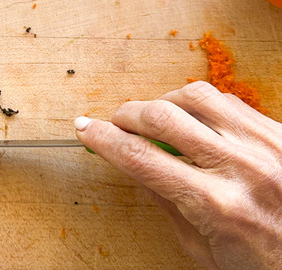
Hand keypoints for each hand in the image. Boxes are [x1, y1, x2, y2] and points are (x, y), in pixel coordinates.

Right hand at [75, 81, 281, 268]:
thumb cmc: (264, 265)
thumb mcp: (201, 249)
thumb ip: (165, 202)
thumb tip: (132, 164)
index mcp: (215, 205)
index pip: (139, 157)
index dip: (103, 139)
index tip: (86, 129)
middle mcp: (241, 168)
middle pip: (163, 116)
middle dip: (128, 114)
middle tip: (117, 122)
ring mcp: (266, 145)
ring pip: (197, 95)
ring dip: (165, 101)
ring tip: (156, 116)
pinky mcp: (281, 134)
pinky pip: (232, 102)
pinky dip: (203, 105)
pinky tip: (195, 119)